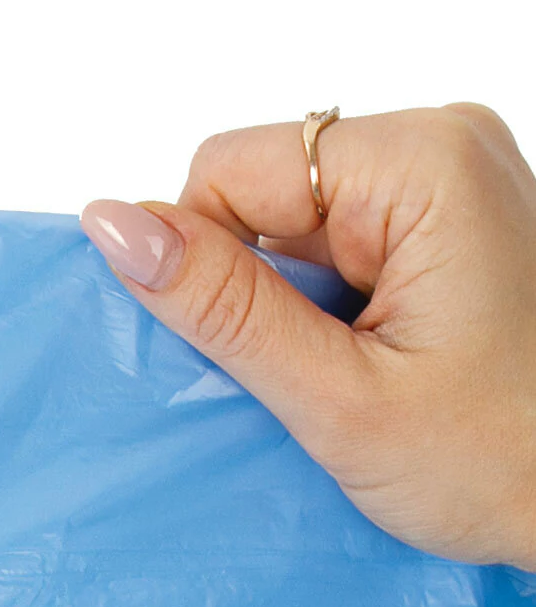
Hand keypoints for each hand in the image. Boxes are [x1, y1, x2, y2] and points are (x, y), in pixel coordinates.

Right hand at [80, 103, 535, 569]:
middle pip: (260, 188)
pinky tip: (363, 357)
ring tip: (348, 371)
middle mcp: (440, 142)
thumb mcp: (340, 398)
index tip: (252, 352)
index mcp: (423, 160)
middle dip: (253, 285)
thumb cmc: (500, 464)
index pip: (229, 167)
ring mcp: (449, 178)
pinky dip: (321, 304)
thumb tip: (109, 224)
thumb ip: (223, 307)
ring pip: (288, 219)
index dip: (204, 262)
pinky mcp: (447, 217)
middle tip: (314, 372)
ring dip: (288, 301)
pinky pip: (332, 239)